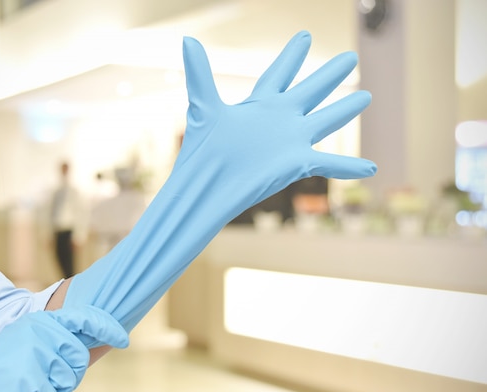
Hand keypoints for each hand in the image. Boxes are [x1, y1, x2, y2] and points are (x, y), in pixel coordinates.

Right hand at [0, 306, 127, 391]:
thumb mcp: (27, 341)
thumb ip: (55, 340)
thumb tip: (86, 347)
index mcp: (42, 322)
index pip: (86, 318)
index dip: (108, 328)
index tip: (123, 339)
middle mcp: (43, 334)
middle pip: (79, 360)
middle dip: (68, 376)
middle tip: (42, 381)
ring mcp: (38, 356)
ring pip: (68, 381)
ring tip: (27, 387)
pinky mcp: (33, 381)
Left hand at [62, 31, 375, 346]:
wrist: (206, 188)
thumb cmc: (202, 152)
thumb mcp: (204, 106)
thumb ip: (199, 73)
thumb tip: (187, 40)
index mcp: (260, 103)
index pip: (280, 73)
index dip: (292, 56)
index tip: (303, 36)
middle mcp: (279, 119)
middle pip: (311, 90)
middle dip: (330, 74)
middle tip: (350, 57)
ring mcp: (291, 141)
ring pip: (326, 120)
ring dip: (345, 110)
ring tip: (366, 96)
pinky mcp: (297, 163)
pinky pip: (329, 163)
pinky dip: (349, 166)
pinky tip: (371, 167)